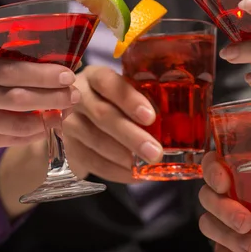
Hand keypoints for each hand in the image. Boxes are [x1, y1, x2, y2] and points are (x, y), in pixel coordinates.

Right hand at [0, 51, 80, 154]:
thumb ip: (6, 68)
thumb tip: (56, 70)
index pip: (13, 71)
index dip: (43, 75)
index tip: (68, 75)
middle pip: (18, 97)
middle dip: (52, 97)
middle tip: (74, 95)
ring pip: (17, 123)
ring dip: (47, 119)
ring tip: (66, 112)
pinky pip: (10, 139)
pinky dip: (33, 133)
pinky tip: (47, 127)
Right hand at [61, 65, 162, 182]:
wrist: (83, 122)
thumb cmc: (115, 103)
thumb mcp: (127, 94)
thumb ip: (147, 99)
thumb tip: (185, 120)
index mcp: (96, 77)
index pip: (109, 82)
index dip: (129, 100)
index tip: (150, 117)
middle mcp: (77, 95)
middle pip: (102, 115)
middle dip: (132, 136)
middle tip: (155, 152)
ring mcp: (67, 121)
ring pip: (95, 140)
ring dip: (123, 156)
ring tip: (146, 165)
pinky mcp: (66, 146)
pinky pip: (90, 160)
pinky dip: (114, 171)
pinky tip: (133, 175)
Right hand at [198, 152, 250, 251]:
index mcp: (247, 182)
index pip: (216, 166)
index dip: (211, 168)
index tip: (224, 178)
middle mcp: (231, 202)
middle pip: (207, 195)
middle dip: (222, 207)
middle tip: (245, 221)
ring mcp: (226, 229)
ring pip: (208, 224)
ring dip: (228, 236)